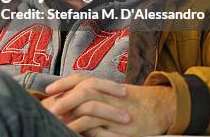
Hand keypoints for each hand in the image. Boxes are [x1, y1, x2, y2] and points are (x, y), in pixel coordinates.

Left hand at [41, 74, 175, 136]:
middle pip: (84, 93)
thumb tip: (65, 97)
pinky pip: (100, 134)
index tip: (48, 90)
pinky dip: (86, 134)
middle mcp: (111, 97)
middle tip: (50, 110)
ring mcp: (117, 115)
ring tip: (59, 126)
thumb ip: (93, 93)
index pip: (81, 79)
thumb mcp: (112, 92)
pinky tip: (76, 135)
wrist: (161, 108)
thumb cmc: (132, 100)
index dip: (64, 83)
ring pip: (90, 115)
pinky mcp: (122, 132)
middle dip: (65, 101)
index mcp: (105, 87)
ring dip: (72, 121)